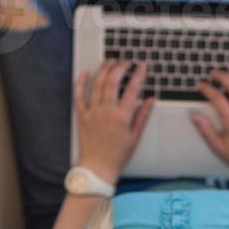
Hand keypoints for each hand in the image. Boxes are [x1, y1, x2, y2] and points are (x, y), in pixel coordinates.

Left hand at [74, 59, 154, 183]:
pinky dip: (81, 82)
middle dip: (121, 67)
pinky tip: (86, 72)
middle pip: (113, 81)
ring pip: (97, 84)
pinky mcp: (82, 116)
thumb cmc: (117, 156)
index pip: (132, 89)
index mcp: (121, 117)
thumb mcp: (135, 137)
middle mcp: (106, 111)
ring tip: (111, 61)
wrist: (97, 168)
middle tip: (126, 61)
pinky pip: (78, 95)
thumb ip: (143, 116)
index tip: (142, 66)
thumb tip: (150, 99)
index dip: (138, 74)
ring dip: (104, 69)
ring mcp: (92, 112)